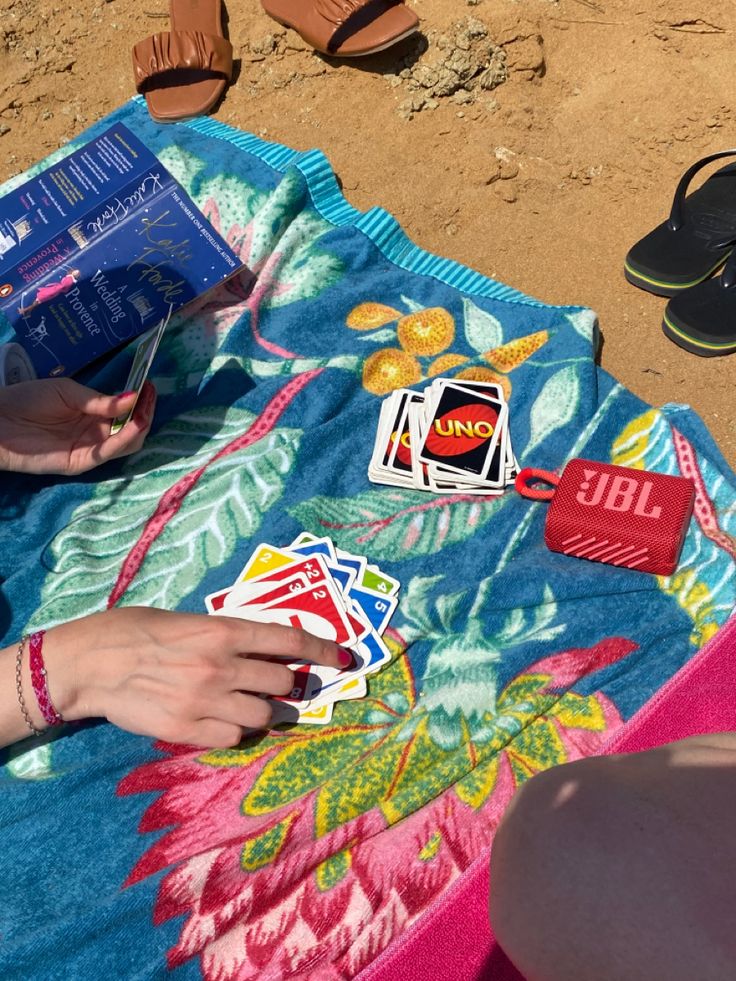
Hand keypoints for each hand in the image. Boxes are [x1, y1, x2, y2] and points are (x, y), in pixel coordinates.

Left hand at [0, 378, 155, 475]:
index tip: (150, 385)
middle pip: (132, 430)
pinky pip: (108, 453)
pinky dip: (123, 439)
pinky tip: (132, 425)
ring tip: (145, 410)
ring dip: (139, 427)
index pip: (126, 412)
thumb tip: (133, 397)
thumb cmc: (28, 399)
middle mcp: (95, 433)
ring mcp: (90, 449)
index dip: (141, 401)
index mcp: (94, 414)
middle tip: (151, 396)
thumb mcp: (68, 392)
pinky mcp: (80, 462)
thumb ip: (100, 400)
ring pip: (126, 444)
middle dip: (145, 413)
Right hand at [40, 607, 349, 746]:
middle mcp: (222, 666)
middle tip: (279, 685)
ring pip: (263, 717)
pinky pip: (232, 739)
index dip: (323, 650)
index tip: (342, 657)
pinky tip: (221, 722)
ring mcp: (206, 700)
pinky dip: (235, 732)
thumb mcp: (185, 619)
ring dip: (265, 713)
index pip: (290, 641)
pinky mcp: (187, 730)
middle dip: (287, 685)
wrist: (88, 663)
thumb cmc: (131, 629)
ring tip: (250, 706)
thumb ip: (223, 634)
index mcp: (223, 630)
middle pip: (283, 683)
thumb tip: (255, 646)